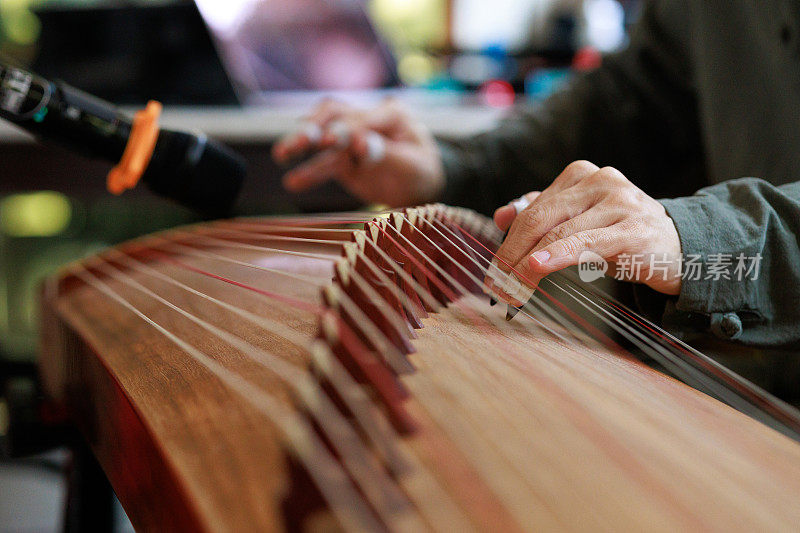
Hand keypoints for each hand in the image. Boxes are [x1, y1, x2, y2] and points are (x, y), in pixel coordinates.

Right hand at [273, 98, 444, 206]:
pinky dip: (308, 172)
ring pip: (321, 133)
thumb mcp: (413, 165)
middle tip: (302, 140)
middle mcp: (367, 118)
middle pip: (335, 116)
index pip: (364, 120)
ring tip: (282, 154)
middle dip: (315, 128)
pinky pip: (322, 162)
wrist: (421, 187)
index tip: (342, 145)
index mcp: (391, 113)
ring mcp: (351, 136)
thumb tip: (360, 143)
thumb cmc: (421, 172)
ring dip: (301, 143)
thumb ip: (385, 153)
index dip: (351, 131)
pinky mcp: (341, 157)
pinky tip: (292, 182)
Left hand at [487, 161, 681, 304]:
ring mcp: (620, 203)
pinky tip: (535, 268)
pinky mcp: (634, 229)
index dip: (509, 241)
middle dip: (512, 253)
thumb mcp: (579, 221)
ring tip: (511, 289)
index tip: (493, 270)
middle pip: (540, 217)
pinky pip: (585, 243)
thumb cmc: (621, 235)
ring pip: (558, 233)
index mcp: (582, 174)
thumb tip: (500, 215)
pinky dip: (556, 256)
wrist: (681, 248)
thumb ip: (542, 213)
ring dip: (527, 265)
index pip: (532, 209)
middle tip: (496, 284)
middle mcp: (601, 181)